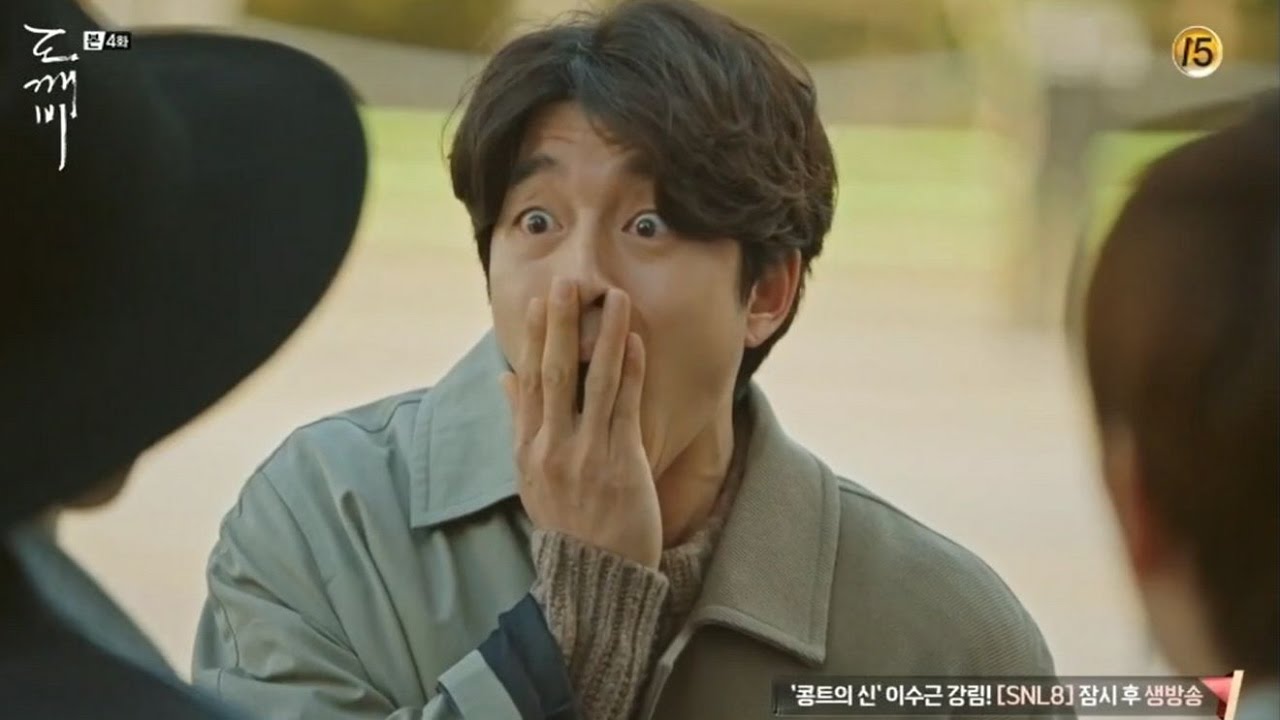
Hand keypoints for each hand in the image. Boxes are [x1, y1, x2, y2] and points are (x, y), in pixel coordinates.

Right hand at [500, 277, 662, 568]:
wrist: (596, 576)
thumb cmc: (567, 522)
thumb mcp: (530, 475)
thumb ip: (520, 422)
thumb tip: (505, 377)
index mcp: (528, 448)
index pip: (529, 382)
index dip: (534, 339)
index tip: (538, 301)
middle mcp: (553, 448)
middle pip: (556, 374)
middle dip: (562, 325)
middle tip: (567, 283)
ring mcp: (588, 454)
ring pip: (597, 383)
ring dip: (606, 336)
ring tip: (614, 298)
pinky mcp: (623, 463)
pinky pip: (627, 408)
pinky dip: (631, 372)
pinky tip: (635, 342)